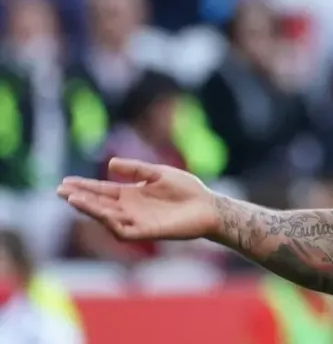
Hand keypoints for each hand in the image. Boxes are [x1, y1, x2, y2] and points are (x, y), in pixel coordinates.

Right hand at [56, 158, 218, 240]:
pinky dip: (110, 222)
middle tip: (61, 190)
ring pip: (106, 217)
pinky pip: (123, 230)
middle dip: (80, 198)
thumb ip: (136, 169)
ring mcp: (136, 221)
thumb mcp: (158, 173)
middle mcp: (129, 209)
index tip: (65, 181)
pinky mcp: (146, 232)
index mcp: (131, 194)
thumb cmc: (186, 189)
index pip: (101, 190)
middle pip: (98, 204)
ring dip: (90, 209)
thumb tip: (110, 164)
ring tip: (74, 199)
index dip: (84, 186)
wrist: (208, 206)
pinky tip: (100, 212)